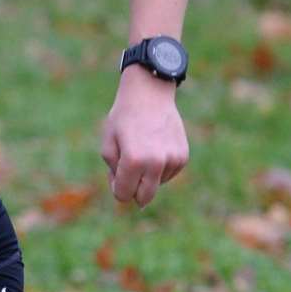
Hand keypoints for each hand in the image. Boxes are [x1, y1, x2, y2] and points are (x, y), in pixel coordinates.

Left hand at [99, 67, 188, 207]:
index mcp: (133, 160)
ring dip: (147, 175)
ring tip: (143, 148)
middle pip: (144, 198)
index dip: (116, 187)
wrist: (149, 94)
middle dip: (134, 191)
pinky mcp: (182, 157)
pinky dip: (160, 167)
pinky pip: (168, 174)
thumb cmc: (124, 118)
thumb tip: (125, 194)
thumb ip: (113, 172)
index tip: (115, 175)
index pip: (123, 194)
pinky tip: (155, 146)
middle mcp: (155, 163)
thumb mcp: (108, 144)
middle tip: (129, 171)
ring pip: (156, 185)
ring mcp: (172, 160)